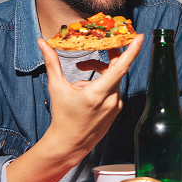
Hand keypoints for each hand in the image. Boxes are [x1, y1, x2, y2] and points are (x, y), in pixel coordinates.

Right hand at [37, 34, 143, 156]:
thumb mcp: (56, 88)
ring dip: (100, 70)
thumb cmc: (62, 117)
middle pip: (116, 68)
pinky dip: (103, 82)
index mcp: (97, 93)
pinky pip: (114, 89)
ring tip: (82, 71)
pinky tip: (88, 88)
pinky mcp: (117, 109)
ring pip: (114, 78)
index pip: (120, 67)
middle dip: (107, 55)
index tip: (139, 37)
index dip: (132, 51)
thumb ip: (52, 62)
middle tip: (100, 43)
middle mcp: (111, 99)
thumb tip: (42, 42)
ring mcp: (116, 105)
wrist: (69, 144)